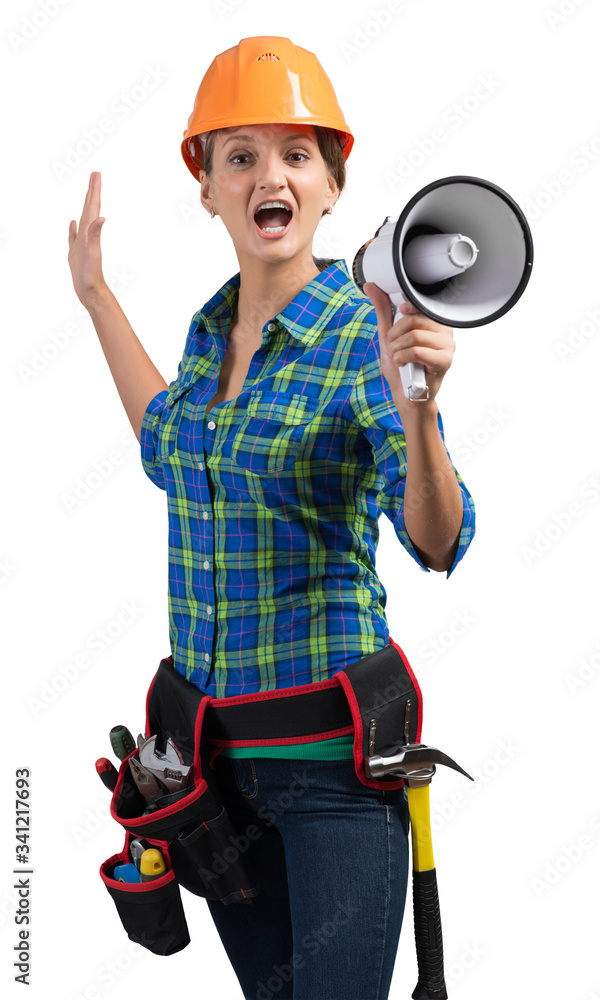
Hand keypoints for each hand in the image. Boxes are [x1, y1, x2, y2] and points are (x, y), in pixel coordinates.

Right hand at [68, 171, 106, 304]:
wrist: (90, 291)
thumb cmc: (92, 274)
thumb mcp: (93, 252)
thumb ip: (95, 234)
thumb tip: (102, 217)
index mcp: (91, 231)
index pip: (93, 206)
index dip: (94, 190)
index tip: (97, 174)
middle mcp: (88, 234)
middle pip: (90, 208)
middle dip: (92, 191)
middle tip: (95, 176)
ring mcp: (82, 243)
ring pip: (83, 219)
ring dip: (85, 206)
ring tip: (87, 194)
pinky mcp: (77, 252)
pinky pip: (74, 235)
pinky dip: (73, 228)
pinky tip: (73, 223)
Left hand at [362, 282, 455, 411]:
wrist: (407, 396)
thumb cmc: (402, 368)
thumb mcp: (388, 335)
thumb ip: (383, 310)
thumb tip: (371, 286)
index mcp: (434, 322)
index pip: (420, 303)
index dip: (404, 310)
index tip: (399, 318)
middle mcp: (445, 331)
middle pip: (415, 319)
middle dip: (395, 335)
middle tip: (394, 347)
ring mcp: (447, 346)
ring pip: (415, 335)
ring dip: (397, 349)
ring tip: (399, 358)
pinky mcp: (444, 361)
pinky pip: (417, 351)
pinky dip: (402, 358)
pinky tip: (404, 365)